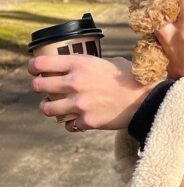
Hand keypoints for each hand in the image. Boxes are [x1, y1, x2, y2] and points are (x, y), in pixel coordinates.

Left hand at [28, 55, 153, 130]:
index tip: (33, 67)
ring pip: (47, 108)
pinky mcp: (85, 121)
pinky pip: (68, 124)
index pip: (43, 63)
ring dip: (48, 106)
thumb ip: (93, 65)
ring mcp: (79, 104)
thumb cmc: (133, 76)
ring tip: (53, 105)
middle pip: (39, 86)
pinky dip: (70, 122)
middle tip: (42, 86)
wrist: (146, 98)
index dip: (34, 65)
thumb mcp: (111, 62)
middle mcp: (75, 83)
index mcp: (81, 64)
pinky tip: (76, 119)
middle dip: (38, 85)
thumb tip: (83, 67)